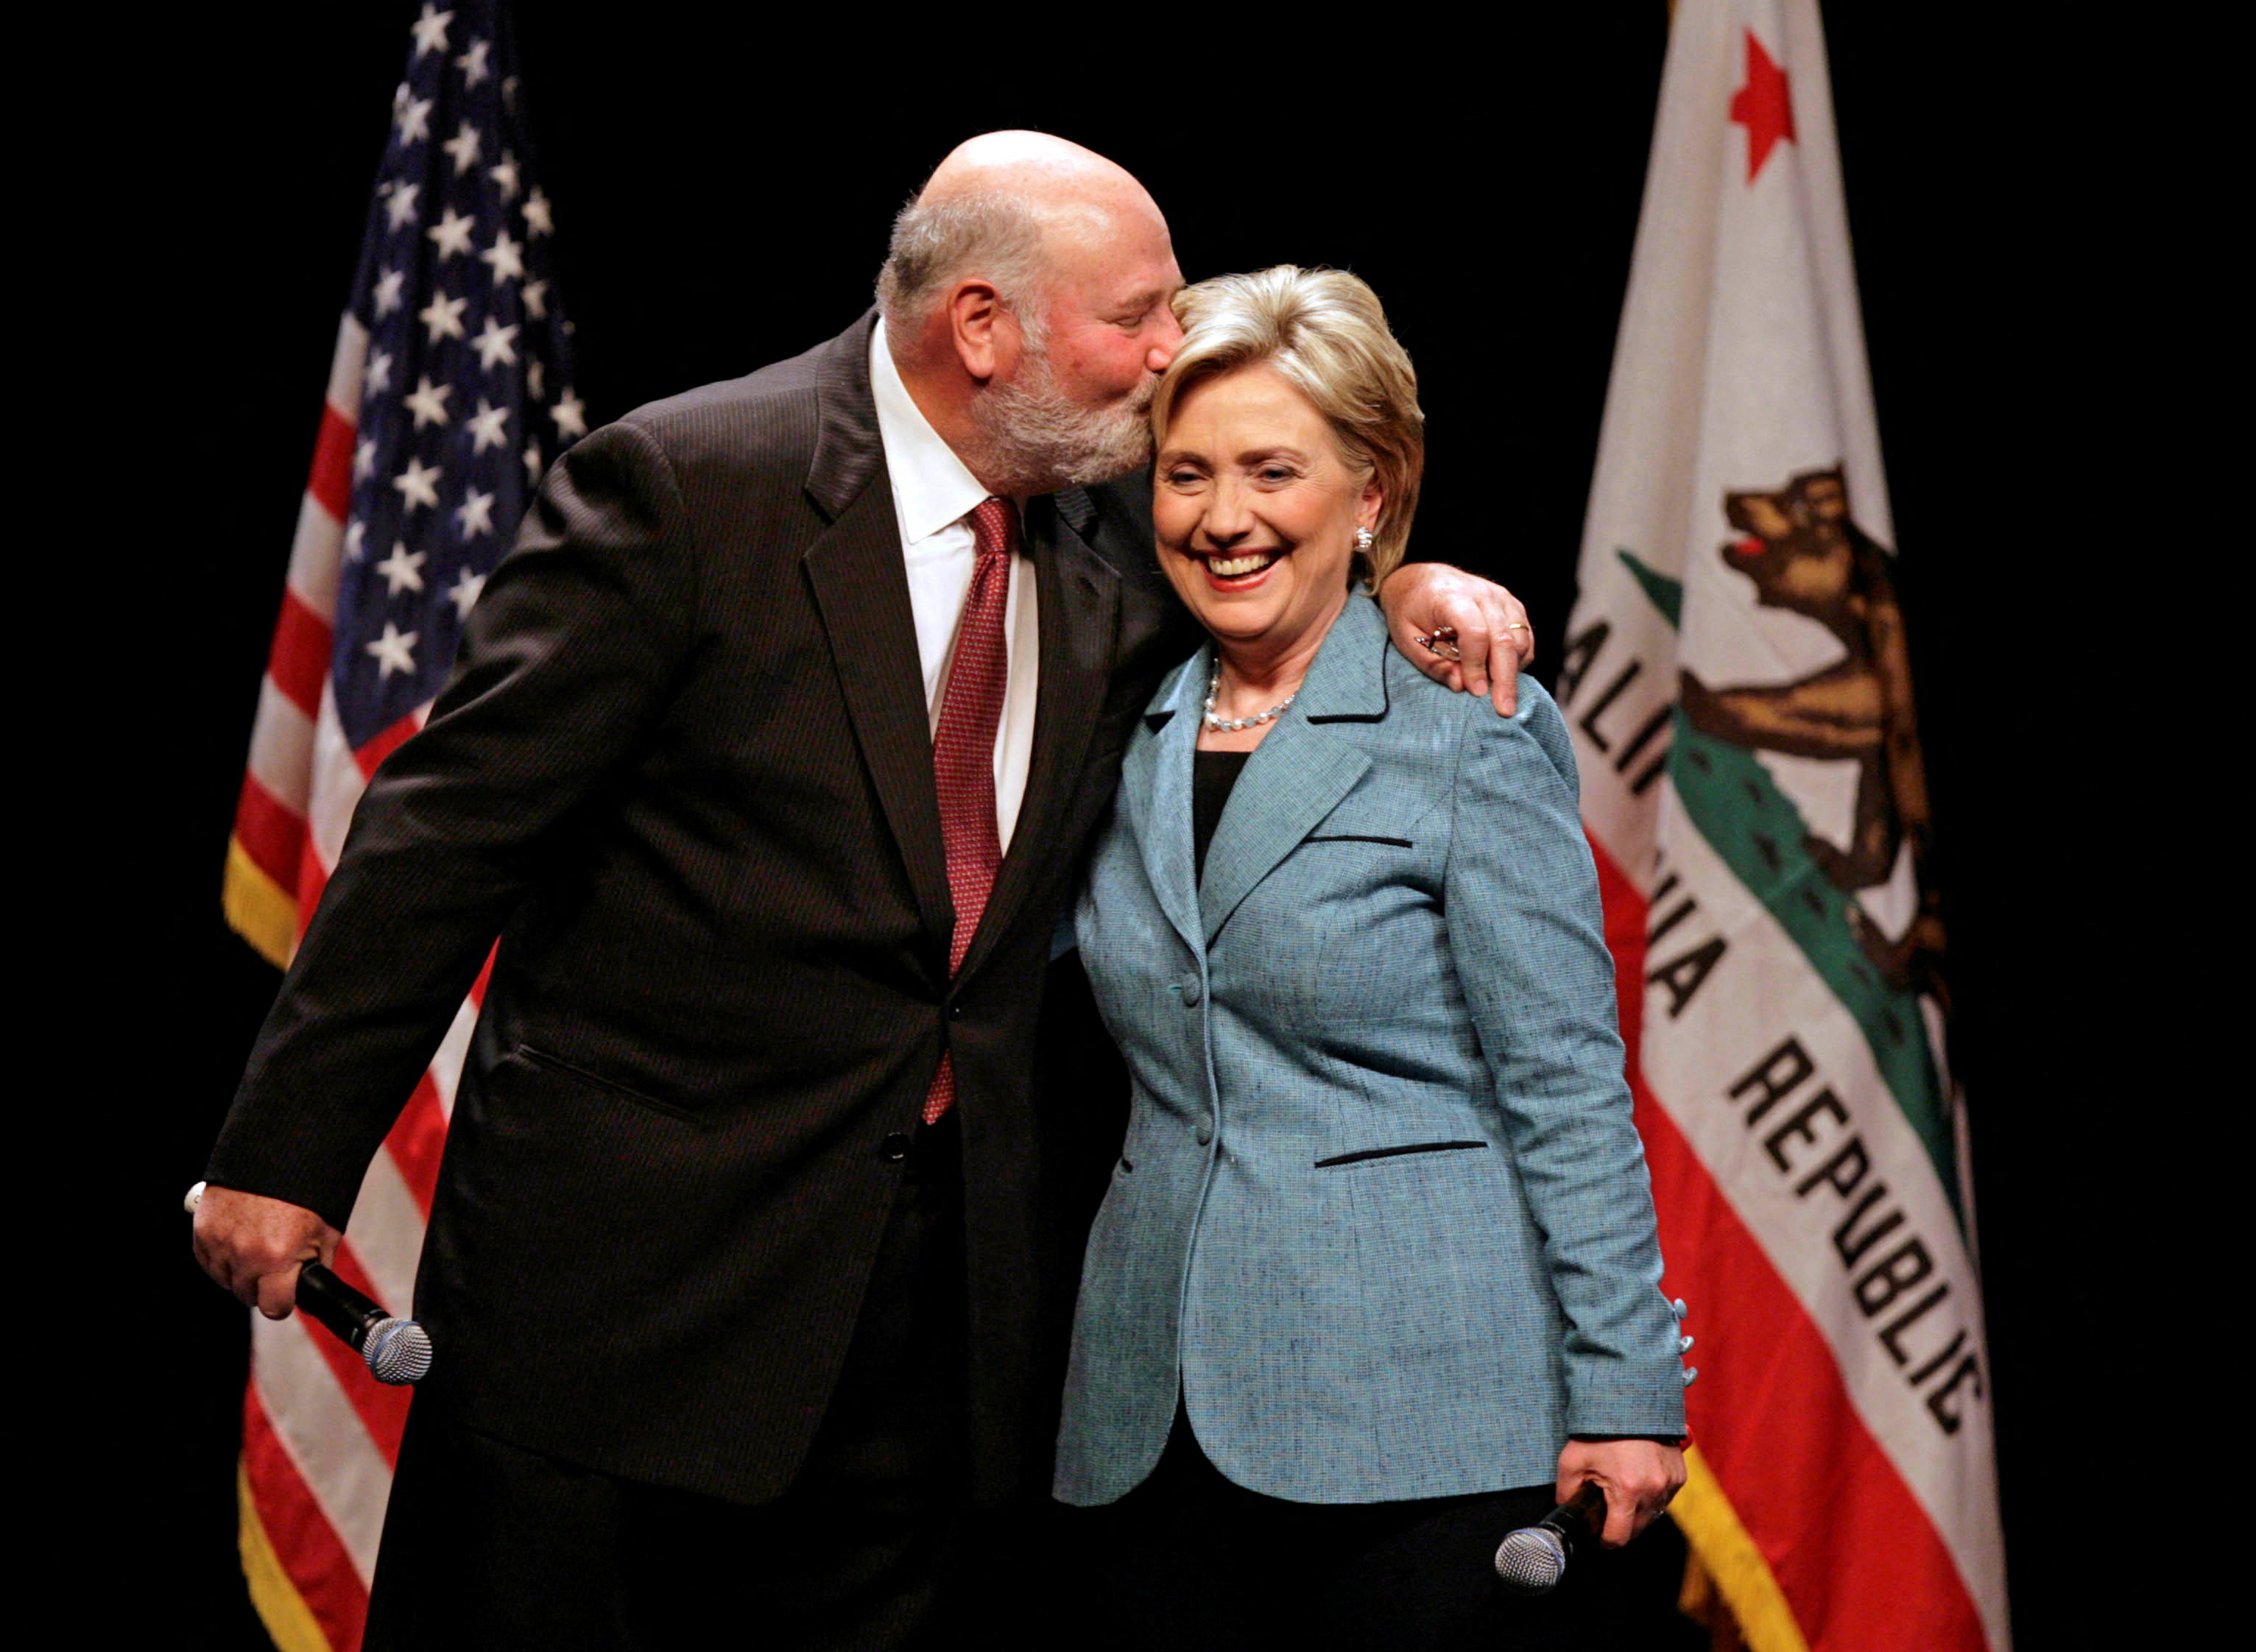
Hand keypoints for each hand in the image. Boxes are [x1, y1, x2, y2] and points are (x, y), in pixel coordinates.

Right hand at [192, 1184, 340, 1319]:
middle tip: (275, 1265)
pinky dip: (221, 1257)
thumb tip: (312, 1290)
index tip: (285, 1296)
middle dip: (262, 1286)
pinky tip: (238, 1240)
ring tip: (257, 1246)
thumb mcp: (326, 1232)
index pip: (274, 1308)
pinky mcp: (202, 1230)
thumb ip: (318, 1266)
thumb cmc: (306, 1193)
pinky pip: (208, 1261)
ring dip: (239, 1272)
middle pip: (247, 1295)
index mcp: (278, 1258)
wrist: (278, 1154)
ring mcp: (220, 1243)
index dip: (282, 1303)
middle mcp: (245, 1254)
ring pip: (225, 1280)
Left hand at [1373, 562, 1534, 715]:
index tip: (1476, 692)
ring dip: (1513, 671)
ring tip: (1500, 695)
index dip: (1477, 666)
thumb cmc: (1409, 611)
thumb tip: (1462, 686)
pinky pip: (1525, 636)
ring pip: (1520, 639)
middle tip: (1505, 709)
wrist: (1420, 580)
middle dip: (1505, 678)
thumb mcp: (1406, 638)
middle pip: (1503, 639)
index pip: (1475, 633)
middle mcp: (1482, 593)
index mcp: (1451, 596)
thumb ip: (1432, 663)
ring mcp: (1501, 597)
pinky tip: (1503, 674)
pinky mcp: (1512, 605)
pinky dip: (1519, 659)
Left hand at [1555, 1438, 1685, 1547]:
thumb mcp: (1572, 1460)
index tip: (1598, 1535)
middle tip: (1606, 1508)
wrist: (1630, 1403)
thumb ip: (1566, 1491)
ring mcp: (1670, 1483)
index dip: (1605, 1540)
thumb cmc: (1600, 1430)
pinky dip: (1652, 1495)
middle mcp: (1653, 1490)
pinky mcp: (1679, 1475)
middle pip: (1637, 1529)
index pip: (1619, 1537)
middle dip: (1621, 1524)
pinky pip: (1665, 1498)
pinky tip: (1637, 1480)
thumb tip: (1567, 1509)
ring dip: (1638, 1511)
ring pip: (1653, 1515)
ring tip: (1622, 1491)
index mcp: (1627, 1490)